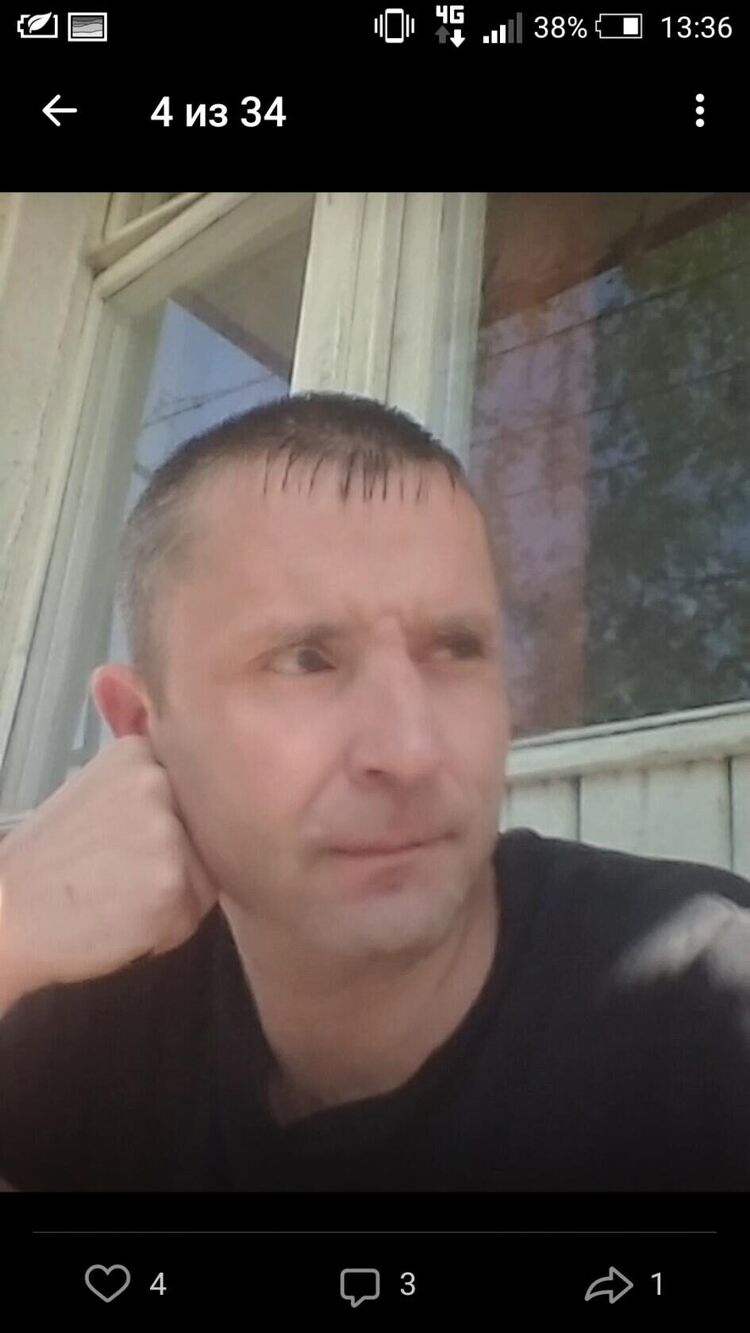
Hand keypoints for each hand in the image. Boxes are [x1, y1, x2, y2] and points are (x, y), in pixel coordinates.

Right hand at [0, 735, 217, 1007]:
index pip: (192, 799)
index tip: (124, 844)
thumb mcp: (96, 796)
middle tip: (115, 877)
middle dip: (173, 865)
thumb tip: (207, 791)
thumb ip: (145, 789)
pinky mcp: (171, 883)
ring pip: (203, 879)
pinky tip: (118, 922)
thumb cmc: (49, 863)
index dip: (167, 831)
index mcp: (139, 753)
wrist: (4, 914)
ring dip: (171, 901)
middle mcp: (159, 781)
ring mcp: (167, 830)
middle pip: (202, 838)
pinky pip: (190, 917)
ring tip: (116, 900)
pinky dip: (163, 932)